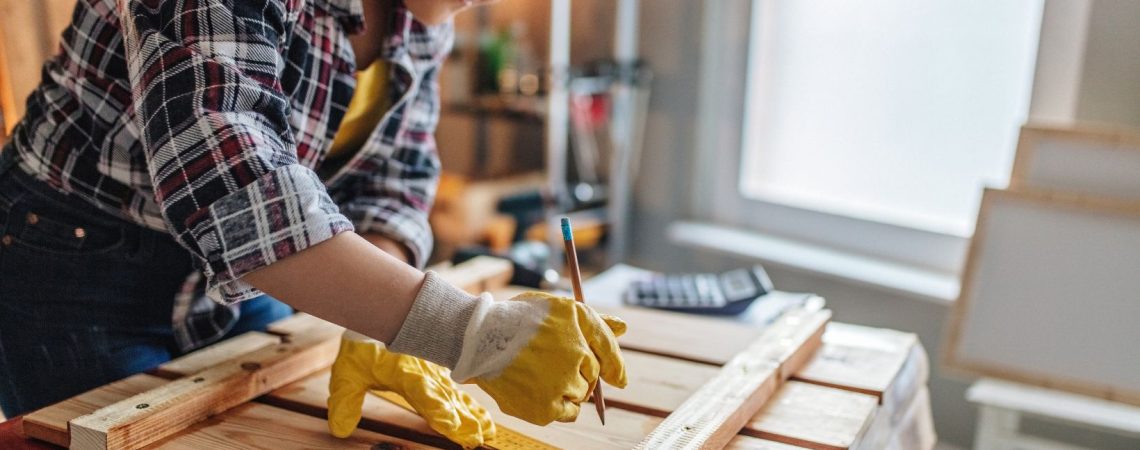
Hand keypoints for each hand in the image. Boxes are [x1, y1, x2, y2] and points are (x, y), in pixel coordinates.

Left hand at [328, 332, 495, 448]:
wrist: (377, 317)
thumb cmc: (362, 348)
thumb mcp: (347, 373)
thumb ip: (345, 401)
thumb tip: (340, 429)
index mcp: (405, 371)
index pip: (424, 392)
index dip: (437, 409)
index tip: (450, 424)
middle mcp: (425, 374)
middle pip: (447, 399)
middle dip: (462, 419)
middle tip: (476, 437)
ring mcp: (434, 376)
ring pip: (456, 397)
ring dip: (471, 415)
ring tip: (486, 431)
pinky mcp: (437, 378)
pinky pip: (456, 394)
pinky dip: (471, 407)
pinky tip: (484, 420)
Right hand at [451, 292, 627, 425]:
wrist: (478, 340)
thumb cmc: (520, 320)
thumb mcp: (561, 309)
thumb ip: (596, 322)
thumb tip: (625, 328)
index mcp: (580, 329)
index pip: (607, 354)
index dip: (609, 365)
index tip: (615, 378)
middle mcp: (575, 357)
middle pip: (592, 377)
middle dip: (579, 372)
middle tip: (551, 363)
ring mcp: (561, 385)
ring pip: (580, 395)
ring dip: (568, 389)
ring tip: (540, 374)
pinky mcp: (545, 410)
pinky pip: (567, 413)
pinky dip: (559, 406)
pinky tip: (539, 389)